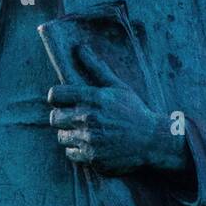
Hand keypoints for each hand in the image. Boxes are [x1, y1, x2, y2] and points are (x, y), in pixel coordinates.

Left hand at [48, 46, 188, 176]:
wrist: (151, 140)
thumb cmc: (134, 111)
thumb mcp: (118, 87)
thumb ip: (96, 68)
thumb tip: (79, 48)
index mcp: (93, 98)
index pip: (55, 95)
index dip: (56, 98)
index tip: (62, 101)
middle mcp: (88, 119)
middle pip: (54, 118)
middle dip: (61, 118)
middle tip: (73, 119)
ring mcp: (89, 139)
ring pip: (61, 137)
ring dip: (69, 135)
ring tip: (85, 132)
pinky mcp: (92, 157)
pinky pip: (70, 153)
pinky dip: (77, 150)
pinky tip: (90, 145)